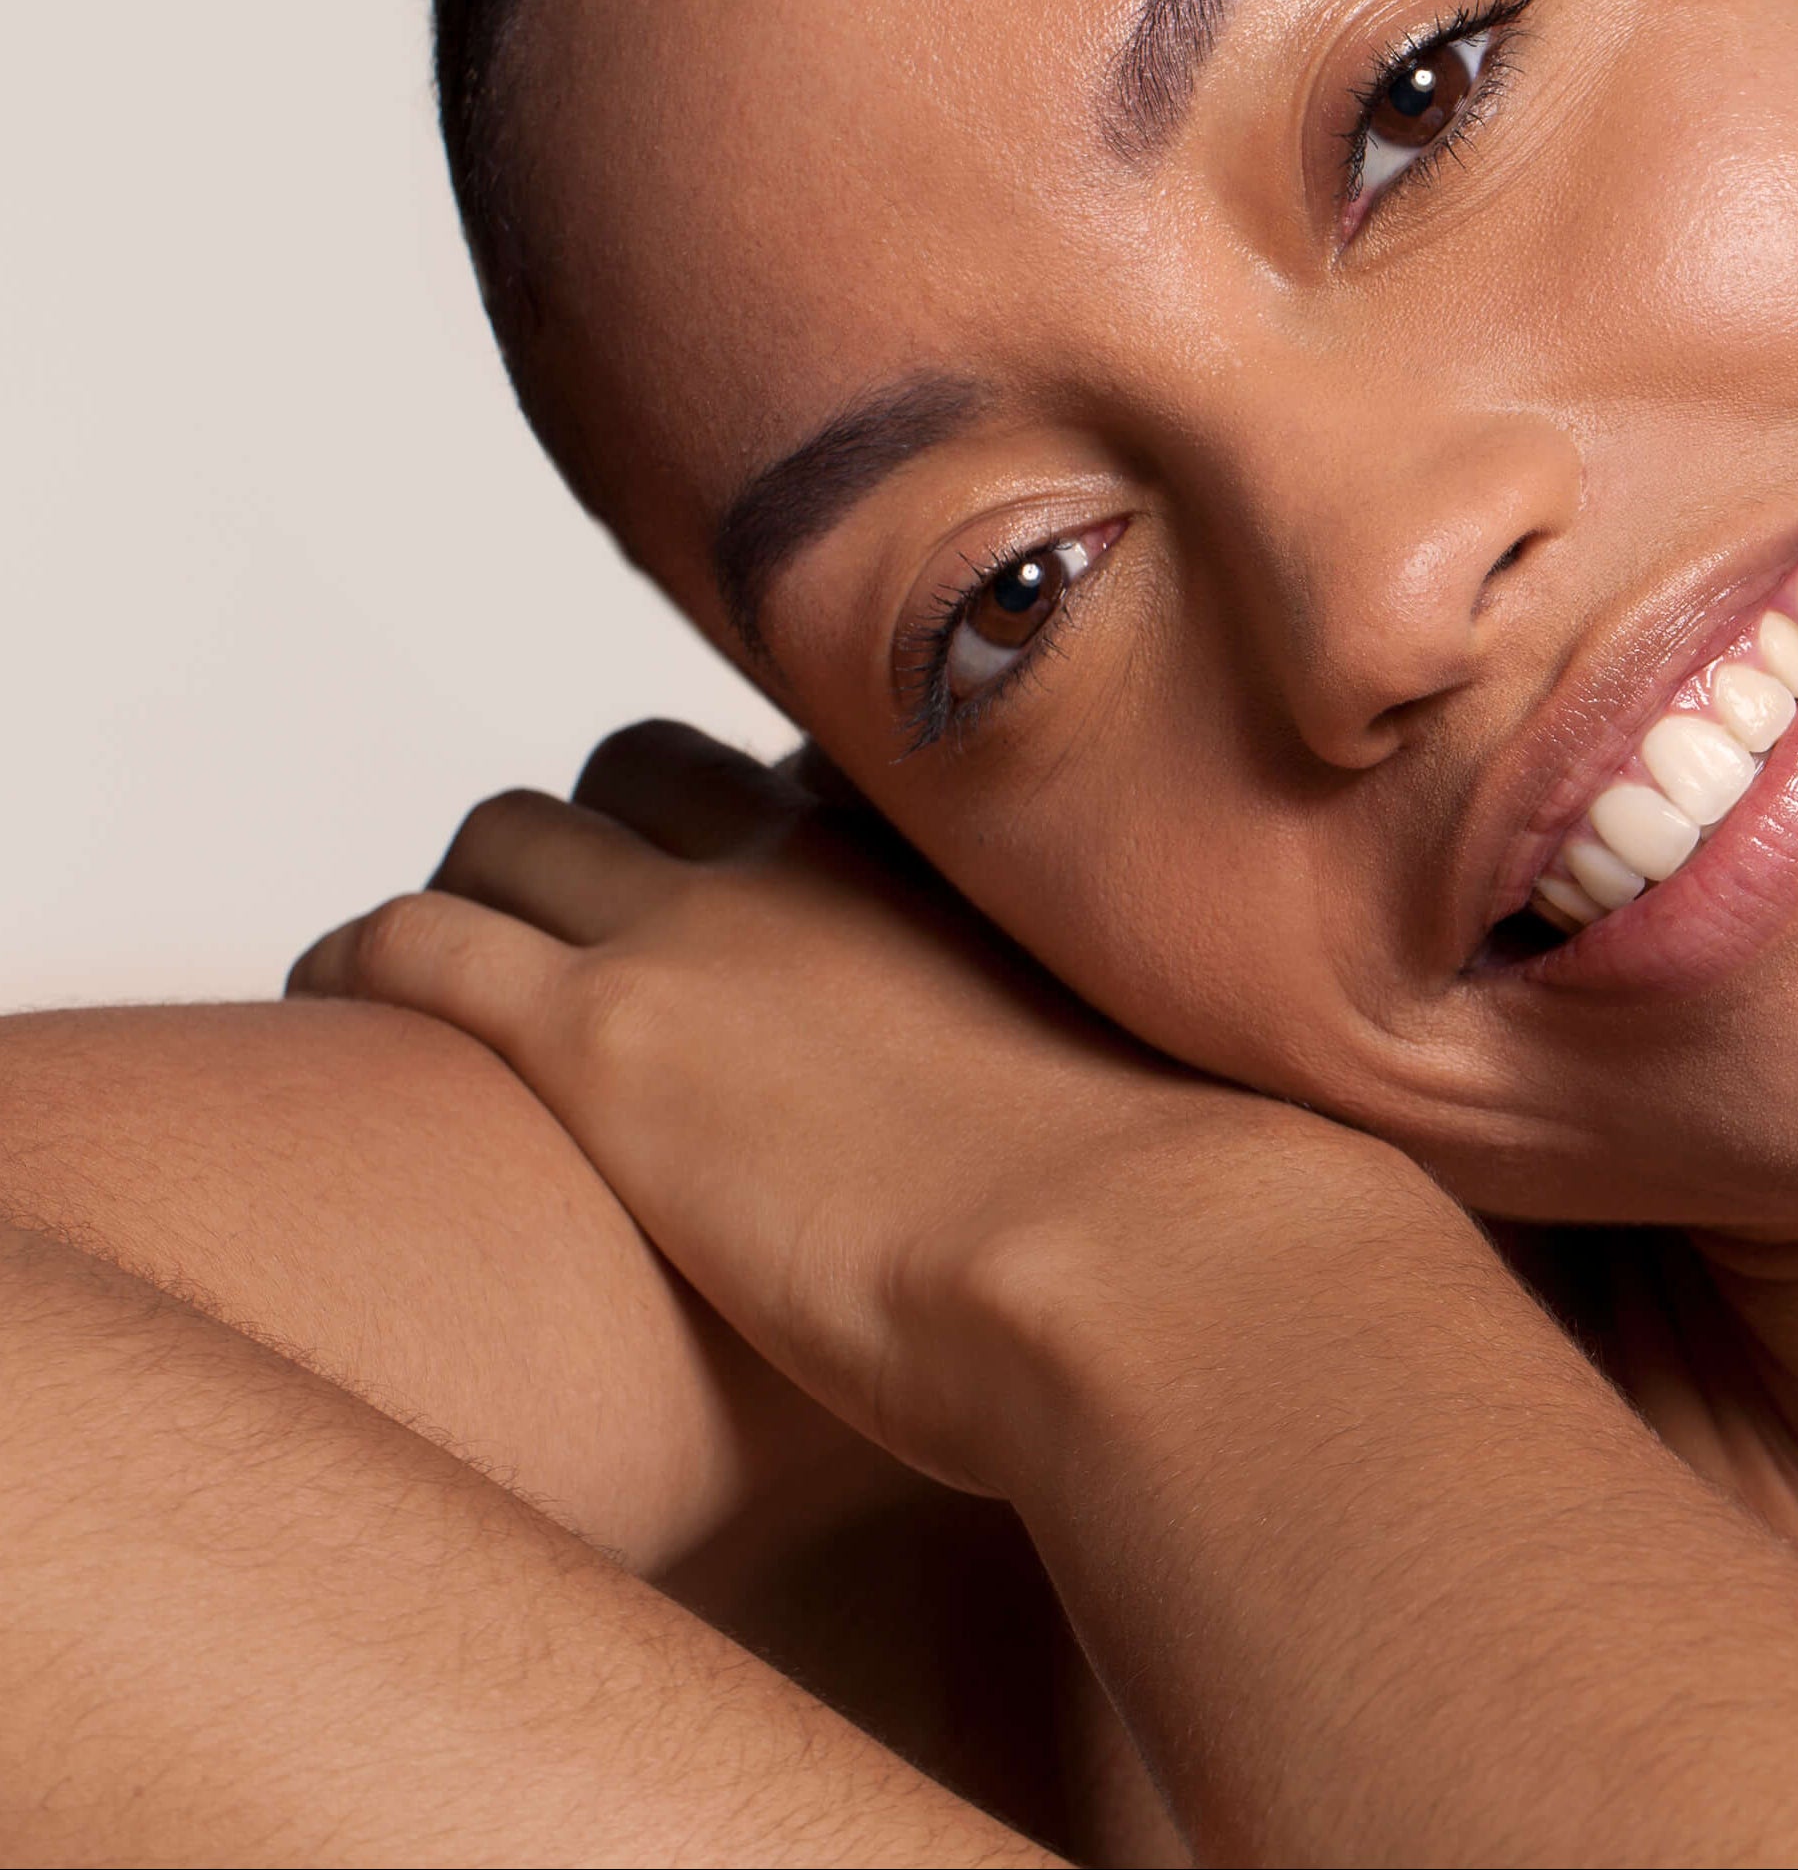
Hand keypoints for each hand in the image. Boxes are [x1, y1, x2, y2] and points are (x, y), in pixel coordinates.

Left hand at [293, 721, 1415, 1495]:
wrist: (1166, 1266)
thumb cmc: (1217, 1228)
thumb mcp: (1195, 1098)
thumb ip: (1151, 1077)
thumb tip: (1217, 1154)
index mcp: (964, 864)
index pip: (813, 775)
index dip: (763, 831)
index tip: (756, 911)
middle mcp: (826, 858)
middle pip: (644, 767)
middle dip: (598, 841)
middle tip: (584, 962)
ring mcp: (702, 931)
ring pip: (508, 830)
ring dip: (475, 898)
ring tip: (454, 1004)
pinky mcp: (597, 1038)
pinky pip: (405, 943)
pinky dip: (358, 962)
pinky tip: (343, 1013)